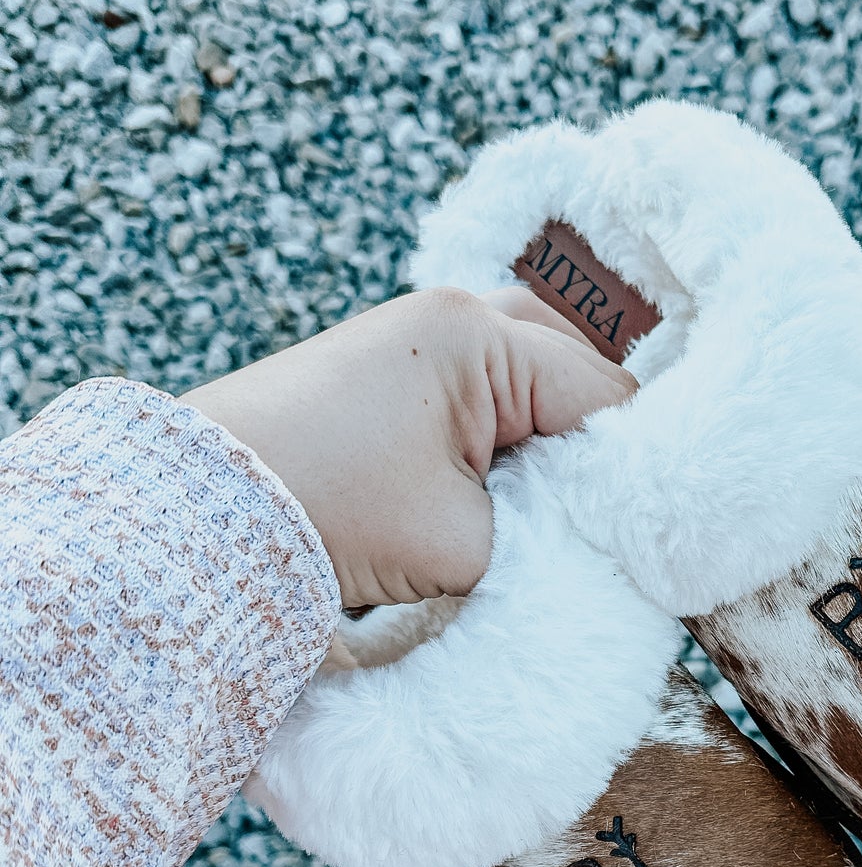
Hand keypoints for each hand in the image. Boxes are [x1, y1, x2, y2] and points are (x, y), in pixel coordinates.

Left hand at [183, 286, 632, 610]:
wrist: (199, 513)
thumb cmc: (329, 514)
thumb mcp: (466, 544)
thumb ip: (554, 543)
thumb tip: (606, 550)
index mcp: (479, 336)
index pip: (609, 396)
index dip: (640, 470)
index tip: (656, 536)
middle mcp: (455, 316)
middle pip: (580, 375)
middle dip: (601, 448)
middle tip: (612, 523)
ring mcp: (421, 339)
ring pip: (537, 385)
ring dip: (556, 446)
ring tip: (561, 516)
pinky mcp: (396, 375)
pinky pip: (489, 398)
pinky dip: (511, 445)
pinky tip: (515, 501)